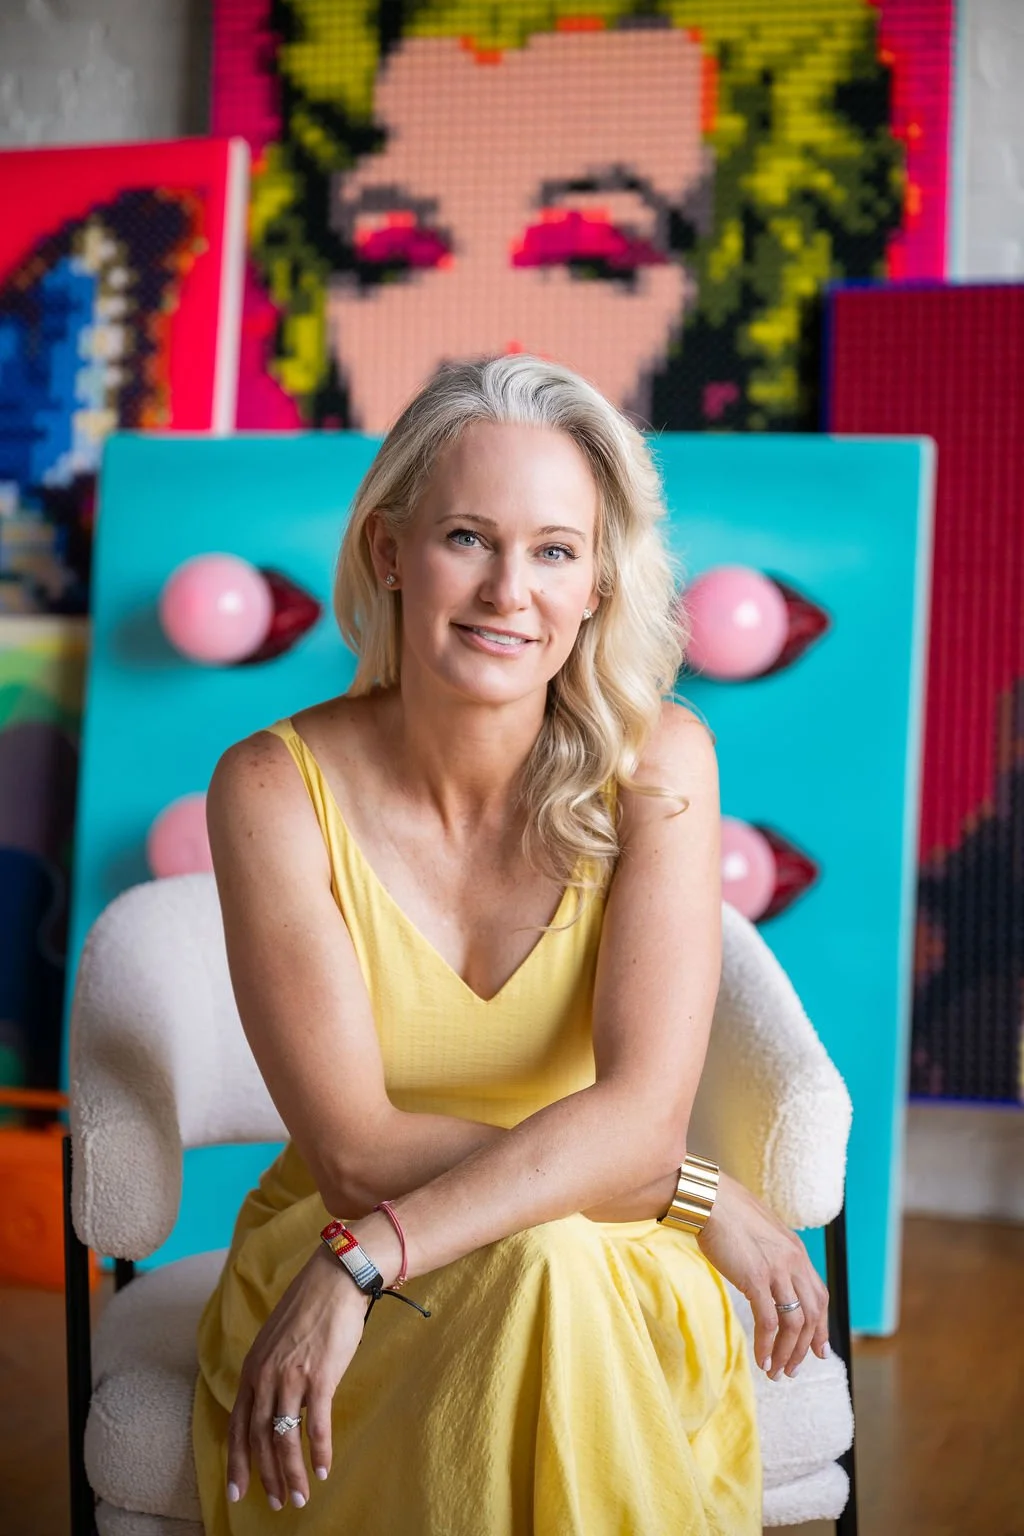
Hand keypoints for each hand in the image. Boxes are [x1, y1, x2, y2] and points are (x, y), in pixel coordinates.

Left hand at [226, 1244, 365, 1510]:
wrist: (335, 1279)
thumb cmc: (310, 1307)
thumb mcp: (276, 1340)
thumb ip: (270, 1371)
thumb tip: (273, 1402)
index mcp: (253, 1368)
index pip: (238, 1424)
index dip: (237, 1460)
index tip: (238, 1489)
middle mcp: (266, 1376)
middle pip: (259, 1438)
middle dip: (265, 1476)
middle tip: (274, 1502)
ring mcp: (291, 1377)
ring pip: (284, 1438)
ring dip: (291, 1473)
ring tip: (298, 1497)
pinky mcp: (320, 1376)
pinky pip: (316, 1425)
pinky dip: (318, 1452)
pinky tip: (323, 1470)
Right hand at [696, 1171, 830, 1381]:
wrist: (710, 1199)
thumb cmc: (728, 1213)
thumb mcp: (761, 1233)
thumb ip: (772, 1254)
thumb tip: (768, 1275)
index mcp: (797, 1252)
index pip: (820, 1297)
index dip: (821, 1328)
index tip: (819, 1351)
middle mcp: (794, 1263)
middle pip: (812, 1316)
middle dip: (804, 1349)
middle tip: (792, 1370)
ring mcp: (777, 1271)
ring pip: (794, 1324)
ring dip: (786, 1353)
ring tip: (776, 1372)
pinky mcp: (756, 1278)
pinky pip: (769, 1322)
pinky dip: (767, 1345)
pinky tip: (761, 1360)